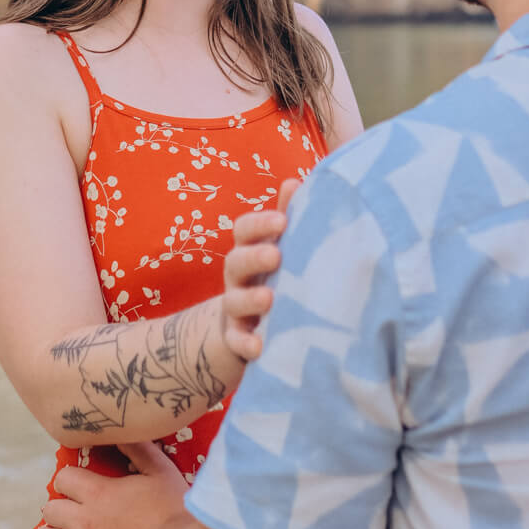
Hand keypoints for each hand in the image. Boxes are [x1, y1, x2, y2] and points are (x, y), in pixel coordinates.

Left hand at [34, 440, 187, 528]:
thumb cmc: (175, 511)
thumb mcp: (160, 471)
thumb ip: (138, 449)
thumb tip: (120, 432)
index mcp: (99, 493)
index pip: (64, 479)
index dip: (67, 480)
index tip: (72, 484)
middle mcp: (85, 522)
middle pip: (51, 511)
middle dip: (55, 508)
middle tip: (63, 511)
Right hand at [220, 177, 300, 363]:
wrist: (251, 326)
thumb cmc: (274, 276)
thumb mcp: (278, 246)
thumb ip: (286, 215)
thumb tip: (295, 181)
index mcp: (249, 249)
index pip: (244, 229)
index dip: (260, 223)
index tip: (282, 221)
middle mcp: (238, 276)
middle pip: (236, 261)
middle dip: (254, 257)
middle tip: (276, 256)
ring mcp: (235, 308)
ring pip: (234, 301)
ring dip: (249, 299)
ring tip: (269, 299)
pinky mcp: (237, 339)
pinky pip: (236, 341)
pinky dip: (245, 344)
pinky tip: (259, 347)